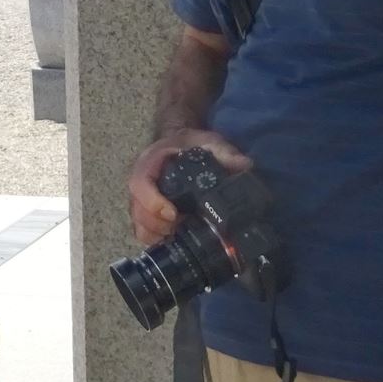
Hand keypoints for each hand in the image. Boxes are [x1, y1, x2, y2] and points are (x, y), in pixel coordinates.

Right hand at [127, 130, 249, 244]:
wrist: (179, 144)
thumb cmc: (189, 144)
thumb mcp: (208, 141)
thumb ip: (224, 152)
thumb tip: (244, 165)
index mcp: (150, 162)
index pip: (140, 183)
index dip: (152, 202)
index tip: (173, 214)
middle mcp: (141, 182)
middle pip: (137, 210)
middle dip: (158, 225)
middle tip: (182, 227)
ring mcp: (141, 199)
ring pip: (139, 224)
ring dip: (158, 234)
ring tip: (180, 233)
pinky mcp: (146, 213)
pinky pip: (143, 232)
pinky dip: (157, 239)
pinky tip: (176, 237)